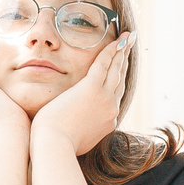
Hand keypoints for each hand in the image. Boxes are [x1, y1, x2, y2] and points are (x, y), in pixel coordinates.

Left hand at [30, 33, 133, 158]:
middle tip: (130, 47)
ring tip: (127, 39)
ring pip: (116, 70)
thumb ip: (81, 129)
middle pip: (120, 80)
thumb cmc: (56, 145)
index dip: (119, 81)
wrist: (54, 145)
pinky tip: (116, 40)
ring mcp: (104, 99)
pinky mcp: (92, 89)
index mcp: (107, 122)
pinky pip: (104, 64)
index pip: (116, 96)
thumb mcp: (75, 139)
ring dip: (122, 52)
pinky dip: (111, 51)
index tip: (121, 70)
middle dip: (124, 62)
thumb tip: (76, 126)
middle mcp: (111, 109)